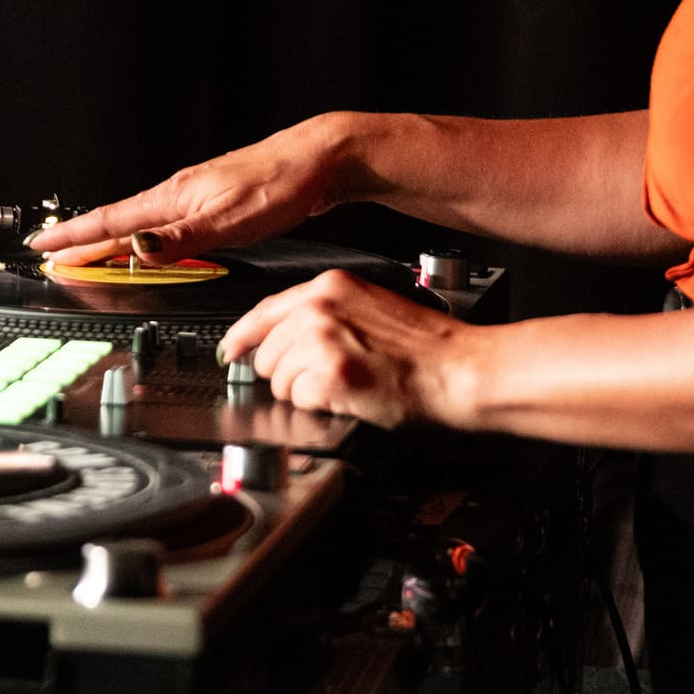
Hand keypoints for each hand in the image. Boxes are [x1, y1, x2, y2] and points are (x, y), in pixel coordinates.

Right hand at [25, 115, 356, 265]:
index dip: (74, 237)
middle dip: (81, 240)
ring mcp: (195, 195)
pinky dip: (144, 235)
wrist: (320, 158)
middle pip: (118, 222)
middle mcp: (178, 193)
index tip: (42, 246)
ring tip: (87, 252)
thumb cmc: (282, 184)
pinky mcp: (214, 200)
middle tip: (52, 255)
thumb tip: (138, 250)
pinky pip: (164, 221)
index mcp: (174, 198)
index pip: (111, 221)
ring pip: (140, 221)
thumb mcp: (230, 221)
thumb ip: (182, 239)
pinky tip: (150, 241)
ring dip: (109, 238)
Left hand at [219, 270, 479, 429]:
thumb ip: (324, 314)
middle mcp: (319, 307)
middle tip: (324, 379)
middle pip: (265, 351)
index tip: (232, 351)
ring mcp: (322, 340)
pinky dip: (317, 407)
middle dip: (285, 372)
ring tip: (343, 386)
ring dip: (303, 392)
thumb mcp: (371, 307)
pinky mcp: (329, 375)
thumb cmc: (428, 347)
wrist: (461, 369)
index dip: (243, 337)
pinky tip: (347, 397)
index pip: (262, 311)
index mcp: (330, 286)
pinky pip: (297, 401)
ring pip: (278, 379)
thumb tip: (285, 337)